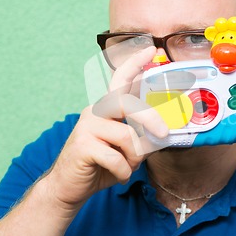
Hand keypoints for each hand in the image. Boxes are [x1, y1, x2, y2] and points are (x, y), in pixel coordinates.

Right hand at [44, 46, 167, 209]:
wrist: (69, 187)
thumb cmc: (101, 164)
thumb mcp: (126, 147)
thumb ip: (141, 135)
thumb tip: (166, 131)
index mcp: (107, 108)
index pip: (121, 79)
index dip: (135, 63)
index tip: (151, 49)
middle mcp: (95, 111)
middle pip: (127, 103)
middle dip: (150, 119)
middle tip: (163, 134)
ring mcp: (87, 126)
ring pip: (126, 136)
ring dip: (135, 157)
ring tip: (129, 165)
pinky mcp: (82, 145)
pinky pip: (116, 158)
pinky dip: (124, 171)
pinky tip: (118, 175)